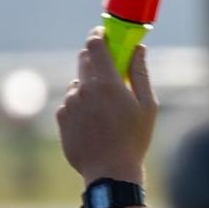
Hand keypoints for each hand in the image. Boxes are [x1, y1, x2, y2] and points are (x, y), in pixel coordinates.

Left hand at [56, 30, 158, 184]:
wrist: (110, 173)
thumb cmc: (133, 140)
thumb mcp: (147, 106)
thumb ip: (140, 73)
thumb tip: (138, 48)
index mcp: (107, 83)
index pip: (95, 45)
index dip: (98, 35)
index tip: (104, 34)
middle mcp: (84, 90)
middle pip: (84, 59)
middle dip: (96, 59)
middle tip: (110, 72)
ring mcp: (69, 104)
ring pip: (78, 84)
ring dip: (89, 87)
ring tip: (105, 110)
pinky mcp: (61, 118)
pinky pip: (70, 103)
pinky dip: (80, 106)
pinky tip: (94, 123)